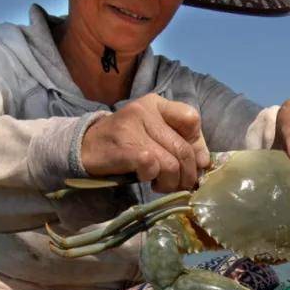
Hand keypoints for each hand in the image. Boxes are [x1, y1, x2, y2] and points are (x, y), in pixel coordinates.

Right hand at [80, 93, 210, 192]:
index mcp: (156, 104)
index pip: (191, 118)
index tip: (193, 162)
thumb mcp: (154, 135)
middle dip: (188, 174)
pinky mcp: (123, 146)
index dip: (198, 146)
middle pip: (183, 148)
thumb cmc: (125, 143)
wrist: (84, 147)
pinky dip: (154, 179)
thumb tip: (204, 162)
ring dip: (172, 182)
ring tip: (162, 185)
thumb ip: (180, 142)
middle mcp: (145, 110)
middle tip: (182, 185)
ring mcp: (132, 126)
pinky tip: (146, 179)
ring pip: (171, 162)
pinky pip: (152, 166)